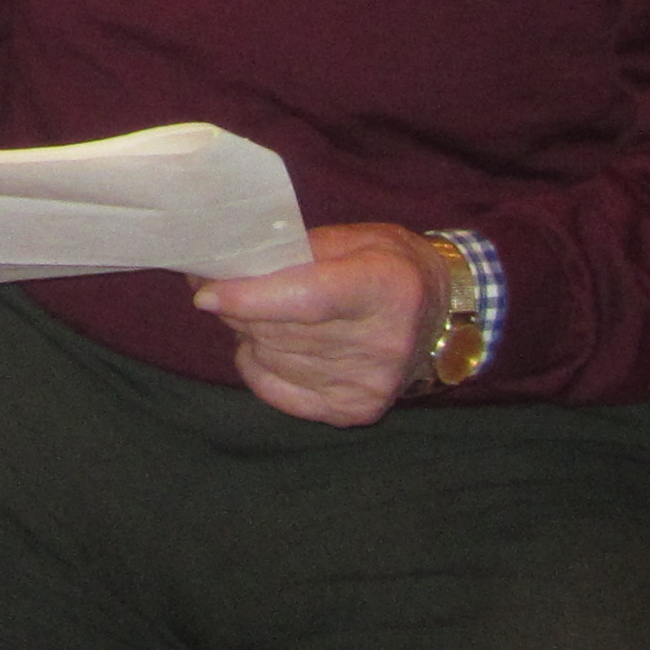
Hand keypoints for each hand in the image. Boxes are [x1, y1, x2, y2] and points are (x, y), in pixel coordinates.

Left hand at [192, 222, 446, 425]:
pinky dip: (258, 366)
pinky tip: (264, 346)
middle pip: (282, 332)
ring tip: (250, 313)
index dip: (250, 298)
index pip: (306, 300)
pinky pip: (279, 392)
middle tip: (215, 288)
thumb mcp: (355, 239)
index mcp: (385, 288)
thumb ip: (295, 250)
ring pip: (273, 359)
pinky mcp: (355, 411)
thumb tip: (225, 265)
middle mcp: (382, 343)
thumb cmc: (391, 267)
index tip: (205, 293)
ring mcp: (370, 383)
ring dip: (247, 334)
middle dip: (236, 309)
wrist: (444, 316)